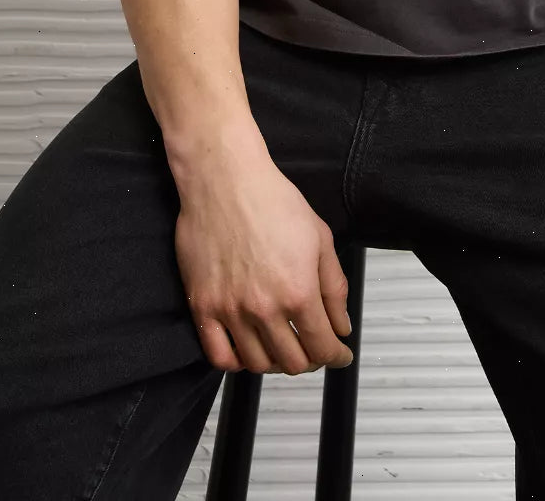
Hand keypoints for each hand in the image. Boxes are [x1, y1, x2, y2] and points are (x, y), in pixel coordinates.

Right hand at [173, 149, 354, 376]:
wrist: (225, 180)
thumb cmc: (273, 200)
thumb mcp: (320, 238)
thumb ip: (334, 287)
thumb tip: (341, 326)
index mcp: (298, 291)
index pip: (323, 347)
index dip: (336, 356)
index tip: (340, 354)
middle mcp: (264, 308)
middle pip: (293, 363)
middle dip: (311, 359)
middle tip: (313, 347)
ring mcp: (230, 310)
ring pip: (258, 364)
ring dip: (277, 362)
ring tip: (283, 347)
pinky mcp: (202, 306)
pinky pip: (219, 356)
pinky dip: (237, 363)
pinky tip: (248, 351)